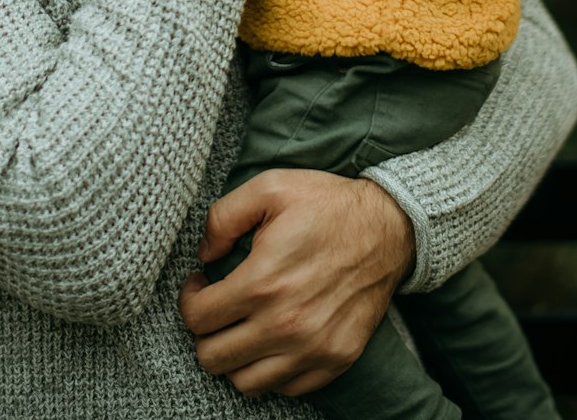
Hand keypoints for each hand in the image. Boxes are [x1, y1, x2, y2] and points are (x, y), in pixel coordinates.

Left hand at [179, 169, 413, 397]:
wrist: (388, 228)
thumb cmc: (326, 205)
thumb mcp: (270, 187)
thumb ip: (223, 216)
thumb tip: (203, 255)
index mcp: (263, 281)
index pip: (197, 318)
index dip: (189, 300)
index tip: (199, 284)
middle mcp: (285, 324)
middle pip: (213, 358)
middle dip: (204, 332)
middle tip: (216, 308)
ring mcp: (312, 348)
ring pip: (245, 383)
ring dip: (234, 357)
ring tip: (241, 327)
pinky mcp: (335, 360)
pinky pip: (284, 388)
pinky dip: (270, 371)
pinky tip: (272, 339)